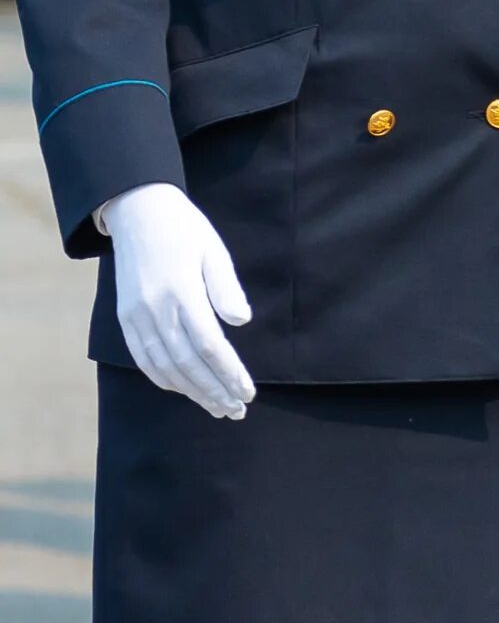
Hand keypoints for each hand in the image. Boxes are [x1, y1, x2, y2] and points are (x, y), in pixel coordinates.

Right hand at [97, 184, 254, 418]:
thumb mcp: (214, 250)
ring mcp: (135, 315)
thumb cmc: (185, 230)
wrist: (137, 212)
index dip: (228, 372)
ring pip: (163, 366)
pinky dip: (162, 378)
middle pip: (186, 363)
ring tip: (217, 407)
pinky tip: (182, 390)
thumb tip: (241, 321)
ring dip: (191, 391)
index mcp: (181, 292)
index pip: (208, 345)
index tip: (248, 392)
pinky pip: (142, 357)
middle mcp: (154, 309)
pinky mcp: (125, 317)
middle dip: (213, 390)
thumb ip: (226, 287)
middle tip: (236, 410)